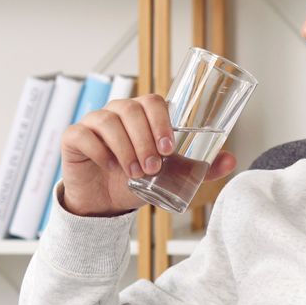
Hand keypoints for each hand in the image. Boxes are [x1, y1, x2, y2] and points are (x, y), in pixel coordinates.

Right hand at [58, 92, 238, 217]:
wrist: (106, 203)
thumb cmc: (137, 182)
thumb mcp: (171, 176)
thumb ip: (199, 168)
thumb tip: (231, 160)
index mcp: (142, 115)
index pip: (152, 101)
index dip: (161, 120)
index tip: (168, 148)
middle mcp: (117, 113)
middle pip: (130, 108)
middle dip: (144, 139)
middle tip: (153, 167)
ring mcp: (93, 122)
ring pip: (108, 121)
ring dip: (125, 148)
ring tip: (135, 174)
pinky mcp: (74, 137)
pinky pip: (84, 135)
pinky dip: (99, 151)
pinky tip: (109, 167)